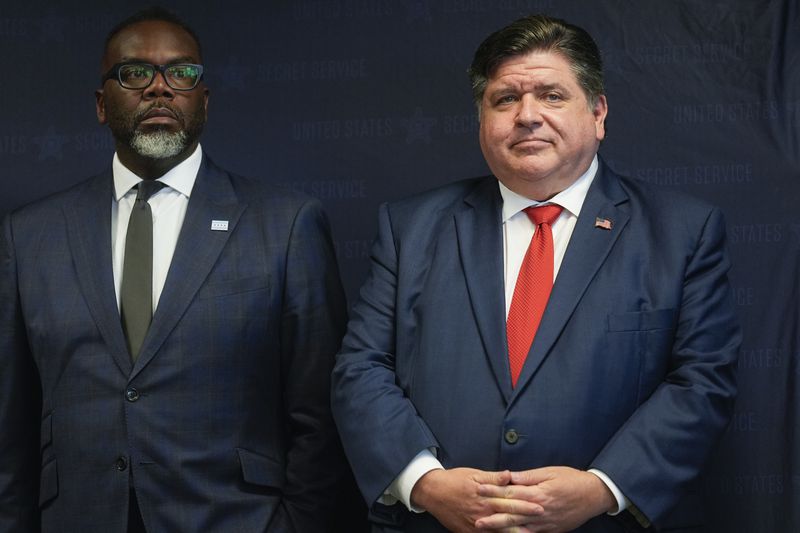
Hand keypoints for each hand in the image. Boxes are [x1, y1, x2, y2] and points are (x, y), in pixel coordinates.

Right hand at [411, 468, 542, 532]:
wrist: (432, 492)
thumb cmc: (454, 480)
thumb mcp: (474, 474)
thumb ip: (493, 478)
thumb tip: (510, 475)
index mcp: (486, 496)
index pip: (510, 501)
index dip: (526, 504)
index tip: (541, 506)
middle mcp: (482, 512)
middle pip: (508, 518)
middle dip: (526, 520)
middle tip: (542, 520)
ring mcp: (476, 525)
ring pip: (499, 532)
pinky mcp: (469, 532)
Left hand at [474, 466, 615, 531]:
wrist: (594, 496)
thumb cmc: (572, 480)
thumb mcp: (549, 472)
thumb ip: (528, 476)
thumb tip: (509, 476)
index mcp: (538, 493)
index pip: (511, 492)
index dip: (493, 491)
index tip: (478, 489)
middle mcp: (540, 511)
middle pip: (512, 514)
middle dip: (492, 516)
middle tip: (476, 518)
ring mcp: (545, 523)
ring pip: (519, 528)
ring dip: (501, 529)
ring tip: (486, 529)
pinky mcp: (550, 530)